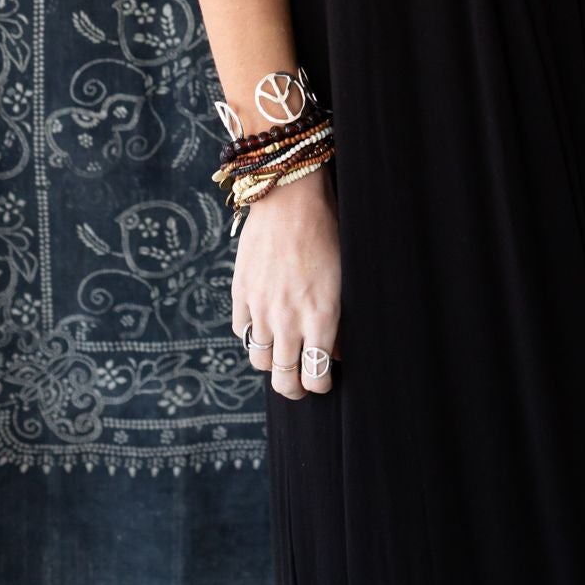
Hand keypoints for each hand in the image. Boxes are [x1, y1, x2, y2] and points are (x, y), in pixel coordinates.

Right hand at [230, 163, 341, 399]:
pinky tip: (264, 324)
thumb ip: (339, 319)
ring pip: (259, 360)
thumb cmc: (329, 229)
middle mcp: (287, 320)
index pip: (316, 377)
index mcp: (320, 317)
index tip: (324, 380)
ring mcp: (260, 308)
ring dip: (272, 363)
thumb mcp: (344, 276)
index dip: (320, 386)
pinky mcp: (240, 292)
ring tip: (282, 356)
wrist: (291, 196)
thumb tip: (335, 350)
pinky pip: (242, 330)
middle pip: (284, 379)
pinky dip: (252, 334)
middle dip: (295, 388)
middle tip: (301, 383)